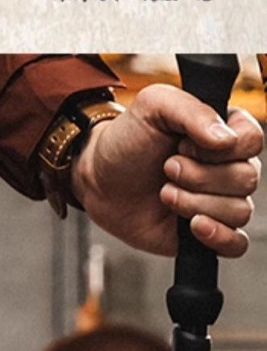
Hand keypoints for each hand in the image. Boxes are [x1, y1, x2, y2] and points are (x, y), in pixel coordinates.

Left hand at [69, 84, 261, 258]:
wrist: (100, 181)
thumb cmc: (127, 140)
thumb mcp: (155, 106)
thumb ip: (194, 111)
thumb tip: (227, 140)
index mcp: (225, 132)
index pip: (252, 141)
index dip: (220, 148)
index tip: (183, 145)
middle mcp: (228, 167)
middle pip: (246, 179)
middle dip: (201, 177)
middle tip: (167, 169)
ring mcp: (219, 202)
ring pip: (239, 211)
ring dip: (196, 204)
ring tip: (165, 194)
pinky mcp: (206, 234)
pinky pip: (236, 245)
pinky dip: (220, 237)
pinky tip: (193, 226)